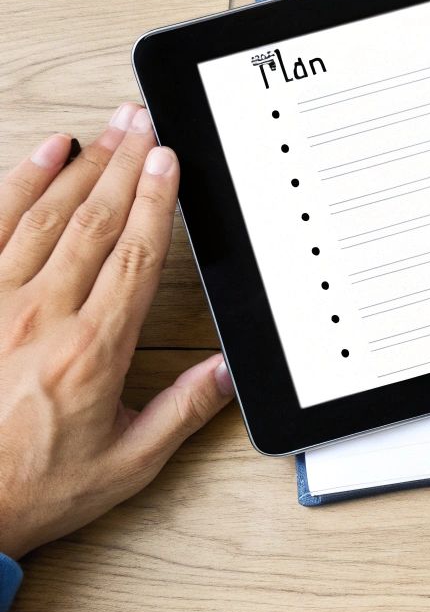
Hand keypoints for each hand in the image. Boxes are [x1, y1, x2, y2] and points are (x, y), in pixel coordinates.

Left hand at [0, 104, 233, 558]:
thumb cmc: (30, 489)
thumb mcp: (126, 465)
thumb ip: (182, 413)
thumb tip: (227, 373)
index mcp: (91, 352)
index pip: (134, 258)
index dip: (157, 202)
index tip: (170, 161)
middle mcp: (41, 318)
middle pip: (93, 223)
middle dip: (124, 164)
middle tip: (144, 121)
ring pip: (43, 217)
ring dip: (81, 167)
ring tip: (108, 129)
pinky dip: (16, 186)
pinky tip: (42, 158)